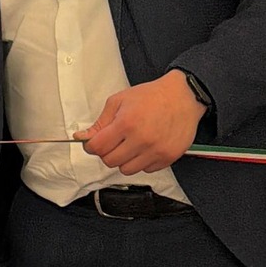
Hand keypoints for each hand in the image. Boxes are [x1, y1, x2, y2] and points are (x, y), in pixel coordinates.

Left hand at [75, 71, 203, 175]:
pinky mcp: (168, 158)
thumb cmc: (152, 96)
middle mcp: (142, 140)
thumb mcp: (119, 101)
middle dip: (107, 152)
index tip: (94, 142)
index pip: (97, 148)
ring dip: (124, 160)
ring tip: (130, 144)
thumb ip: (100, 122)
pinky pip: (146, 170)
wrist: (183, 96)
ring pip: (127, 170)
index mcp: (126, 123)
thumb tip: (82, 137)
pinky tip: (145, 147)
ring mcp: (156, 151)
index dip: (91, 146)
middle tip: (114, 141)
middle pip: (110, 161)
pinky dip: (142, 161)